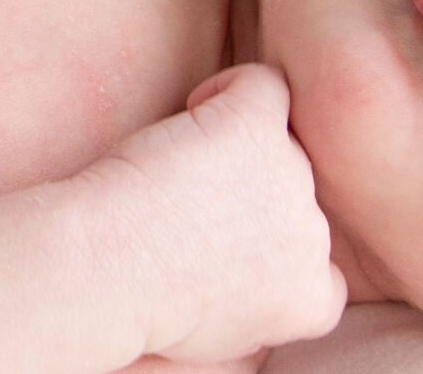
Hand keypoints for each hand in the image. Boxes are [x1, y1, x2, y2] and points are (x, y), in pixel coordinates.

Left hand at [84, 64, 346, 363]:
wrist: (101, 273)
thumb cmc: (136, 310)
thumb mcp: (218, 336)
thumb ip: (257, 302)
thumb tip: (247, 273)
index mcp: (307, 301)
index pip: (321, 271)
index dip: (278, 253)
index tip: (230, 254)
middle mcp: (313, 238)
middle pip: (295, 201)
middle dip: (251, 201)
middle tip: (185, 211)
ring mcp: (292, 177)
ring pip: (280, 144)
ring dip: (233, 151)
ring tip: (174, 170)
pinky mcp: (257, 129)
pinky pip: (265, 87)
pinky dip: (228, 89)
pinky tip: (193, 107)